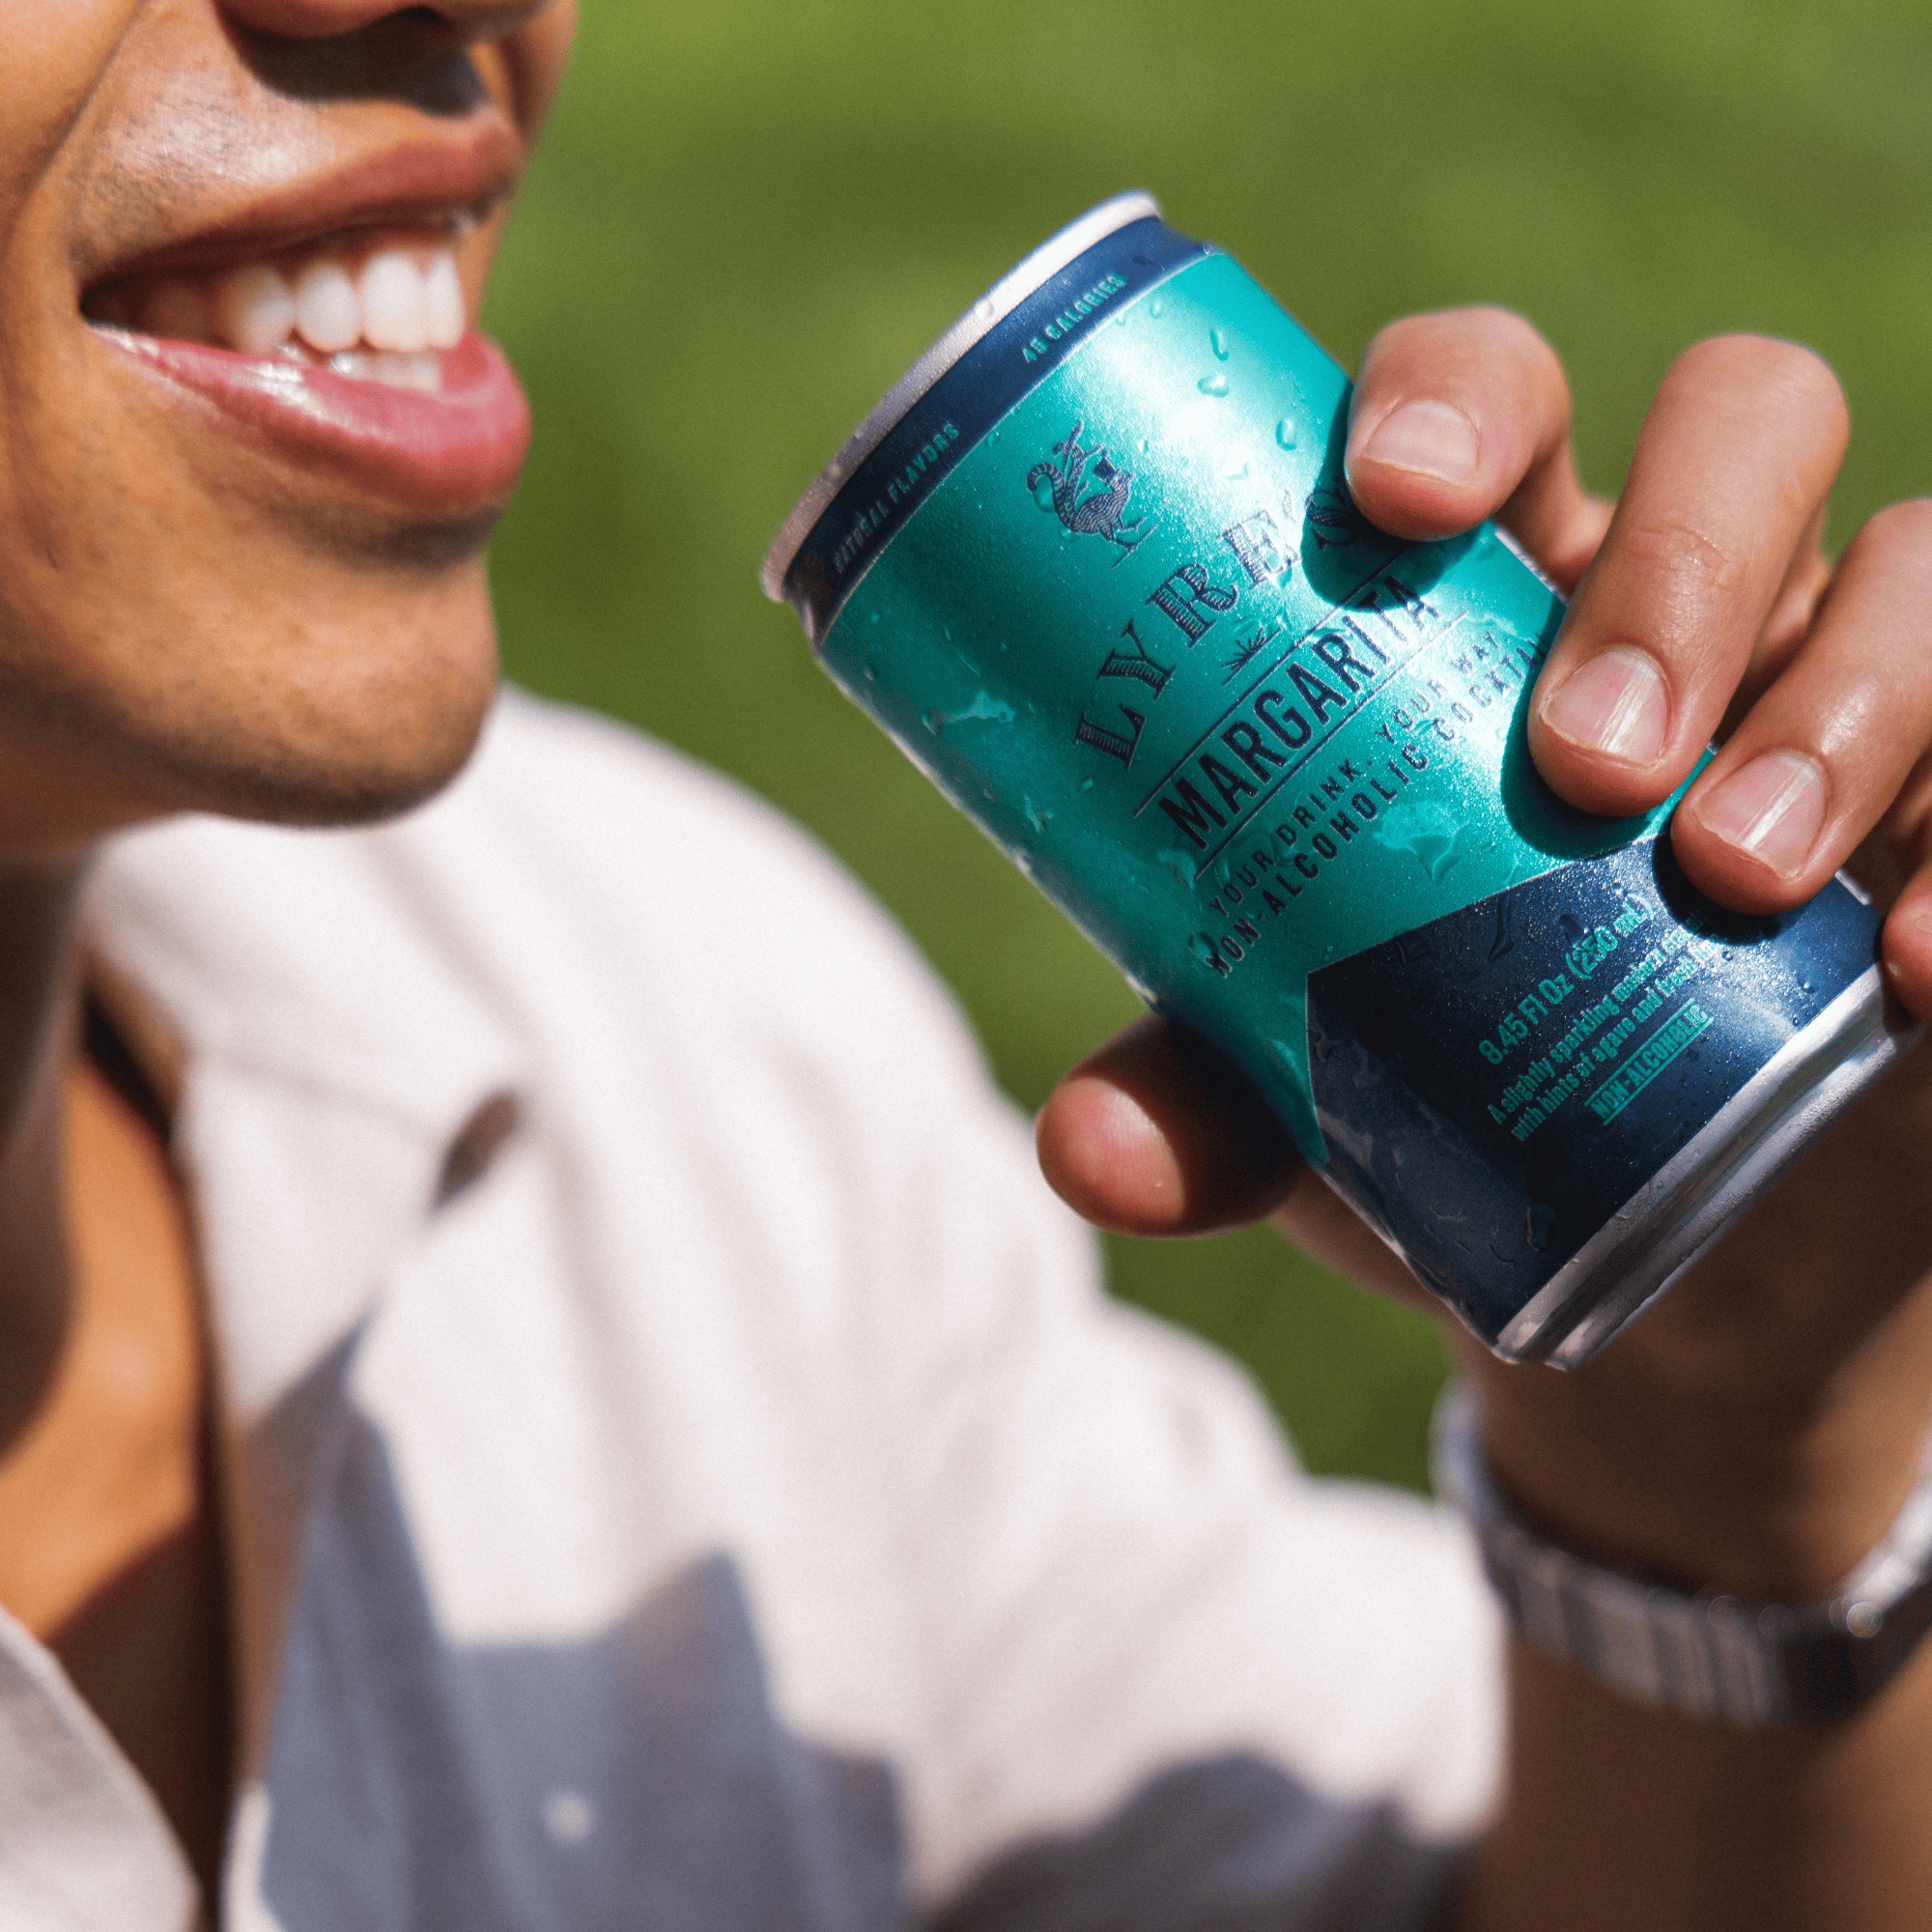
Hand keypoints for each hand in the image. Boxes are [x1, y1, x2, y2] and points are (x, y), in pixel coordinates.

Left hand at [1035, 309, 1931, 1598]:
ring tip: (1725, 875)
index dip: (1456, 396)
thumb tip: (1079, 1152)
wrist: (1640, 1245)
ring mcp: (1848, 693)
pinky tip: (1918, 977)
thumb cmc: (1443, 1100)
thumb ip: (1199, 1099)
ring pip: (1924, 560)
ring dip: (1845, 694)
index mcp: (1497, 601)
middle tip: (1584, 757)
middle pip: (1743, 421)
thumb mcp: (1307, 1091)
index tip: (1386, 501)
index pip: (1497, 400)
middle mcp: (1693, 603)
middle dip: (1676, 557)